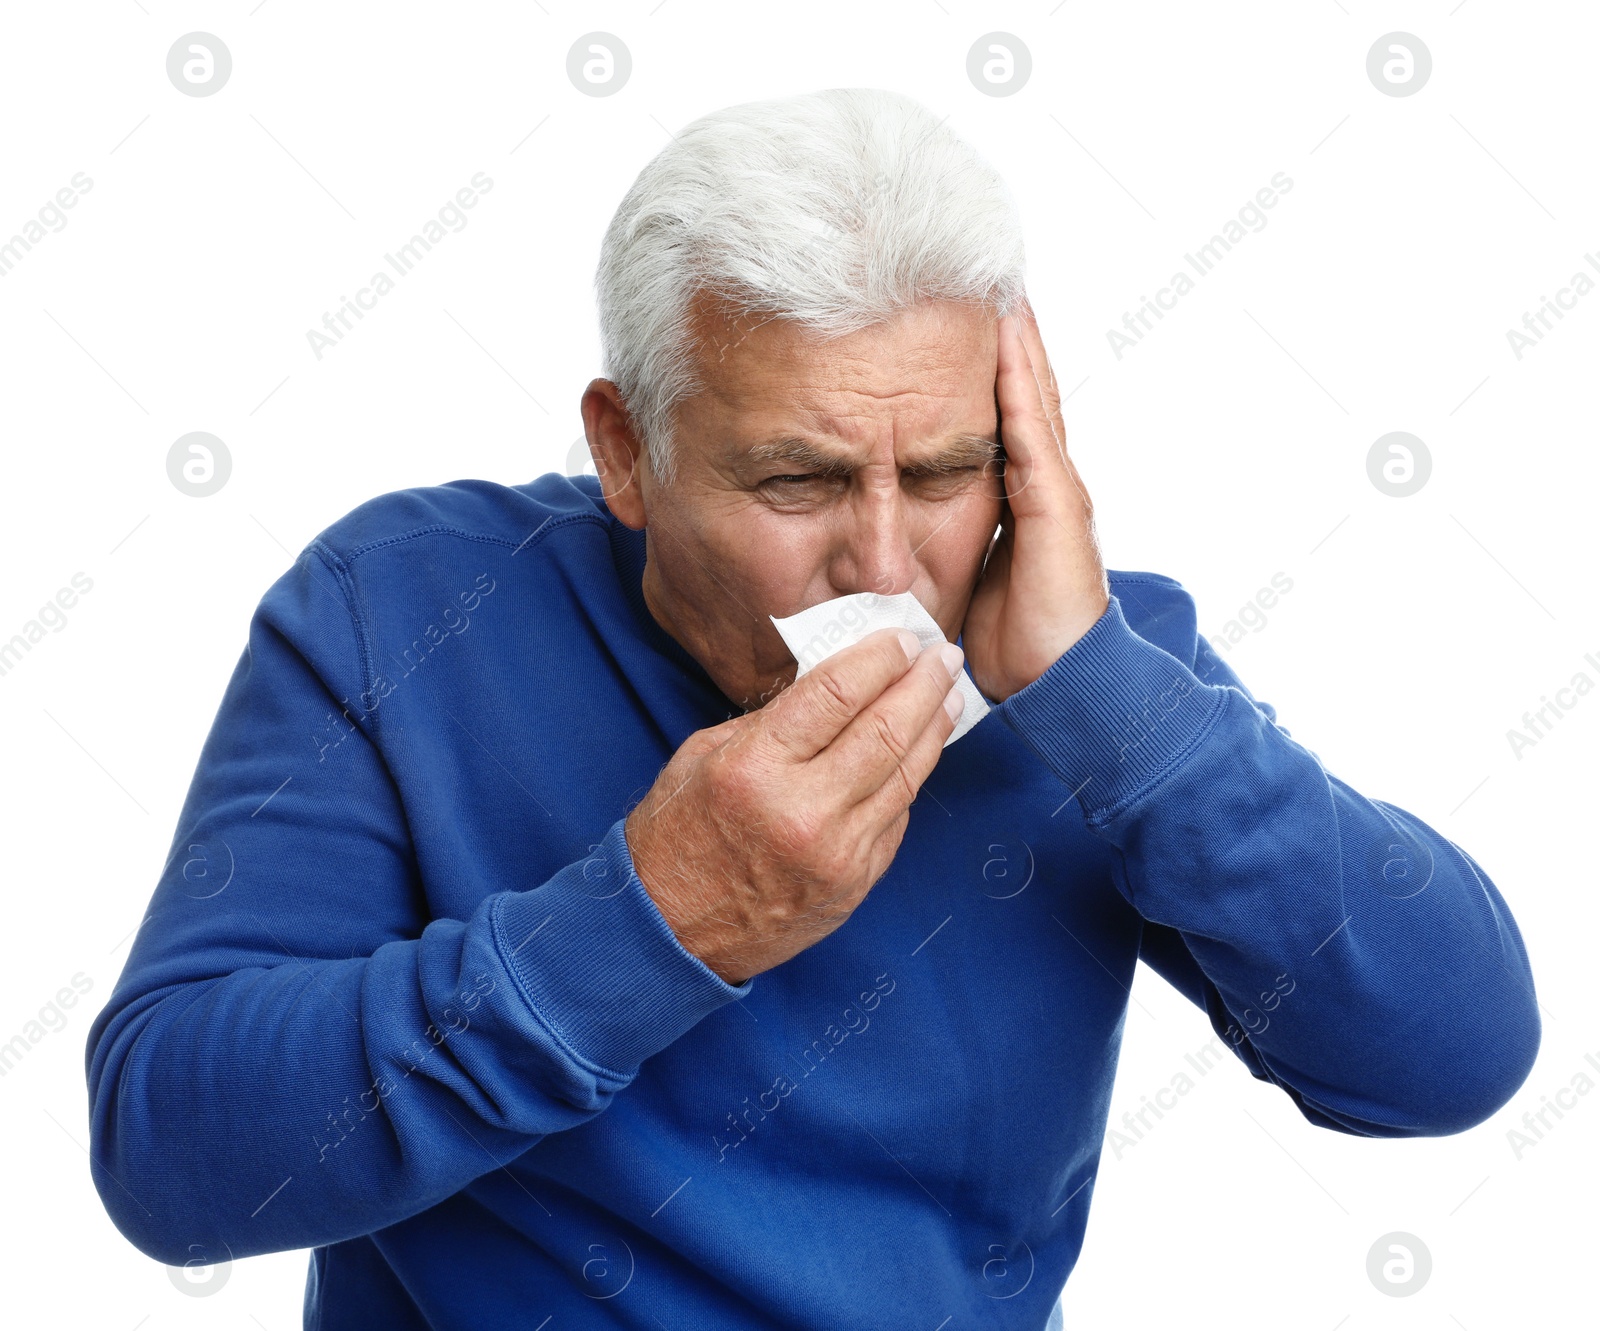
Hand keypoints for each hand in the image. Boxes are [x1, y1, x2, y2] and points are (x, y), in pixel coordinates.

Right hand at [624, 627, 966, 983]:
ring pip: (906, 774)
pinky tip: (921, 750)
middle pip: (885, 729)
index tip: (904, 638)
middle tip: (944, 656)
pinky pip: (896, 818)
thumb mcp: (704, 755)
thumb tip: (834, 682)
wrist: (671, 931)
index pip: (837, 693)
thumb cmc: (678, 835)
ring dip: (934, 728)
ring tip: (949, 696)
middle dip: (922, 684)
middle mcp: (802, 810)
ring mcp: (836, 853)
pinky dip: (911, 777)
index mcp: (755, 767)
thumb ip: (772, 720)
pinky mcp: (854, 883)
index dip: (880, 658)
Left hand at [960, 300, 1109, 703]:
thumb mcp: (972, 582)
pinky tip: (1007, 338)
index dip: (996, 373)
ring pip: (1034, 398)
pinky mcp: (1056, 502)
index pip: (1009, 421)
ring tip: (1001, 289)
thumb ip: (953, 549)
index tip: (971, 325)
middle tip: (990, 282)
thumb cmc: (1016, 643)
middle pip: (1027, 396)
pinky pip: (1032, 428)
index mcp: (1027, 501)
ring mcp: (1057, 489)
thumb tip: (901, 540)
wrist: (1057, 681)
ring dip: (1018, 342)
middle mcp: (1048, 485)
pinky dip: (1020, 379)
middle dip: (1012, 341)